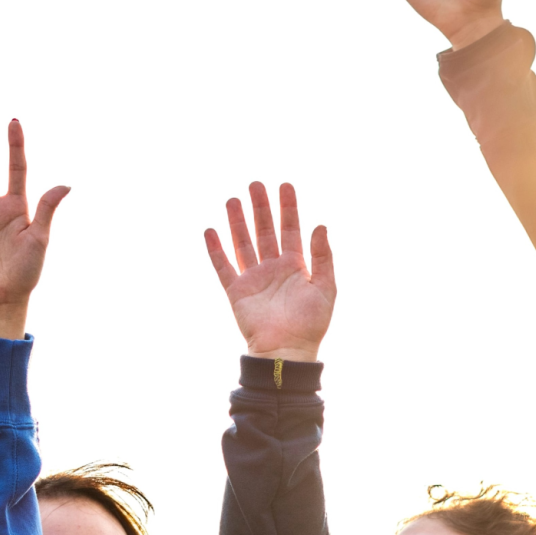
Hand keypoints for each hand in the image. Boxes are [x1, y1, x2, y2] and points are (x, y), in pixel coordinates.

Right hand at [205, 183, 334, 362]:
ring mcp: (254, 279)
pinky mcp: (236, 292)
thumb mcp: (325, 288)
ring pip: (243, 243)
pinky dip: (216, 250)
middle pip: (264, 231)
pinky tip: (210, 231)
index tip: (285, 185)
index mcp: (295, 267)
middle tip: (255, 184)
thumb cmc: (310, 324)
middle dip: (260, 208)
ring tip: (232, 199)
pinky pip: (223, 267)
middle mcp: (273, 269)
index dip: (289, 208)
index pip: (291, 230)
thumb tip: (320, 225)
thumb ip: (323, 257)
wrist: (286, 351)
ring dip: (238, 222)